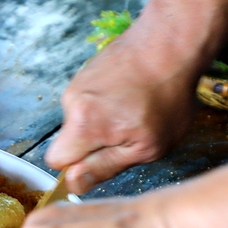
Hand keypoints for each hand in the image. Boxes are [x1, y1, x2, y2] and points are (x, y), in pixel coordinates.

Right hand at [45, 25, 199, 193]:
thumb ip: (105, 167)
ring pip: (80, 120)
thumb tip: (74, 184)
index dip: (80, 166)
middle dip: (93, 144)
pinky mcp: (86, 72)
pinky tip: (132, 94)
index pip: (57, 161)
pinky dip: (107, 102)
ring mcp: (77, 84)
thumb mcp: (146, 147)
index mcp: (83, 125)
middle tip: (128, 134)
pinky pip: (89, 101)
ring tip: (135, 109)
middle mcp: (71, 103)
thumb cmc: (166, 96)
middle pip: (69, 140)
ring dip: (103, 122)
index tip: (105, 159)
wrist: (171, 43)